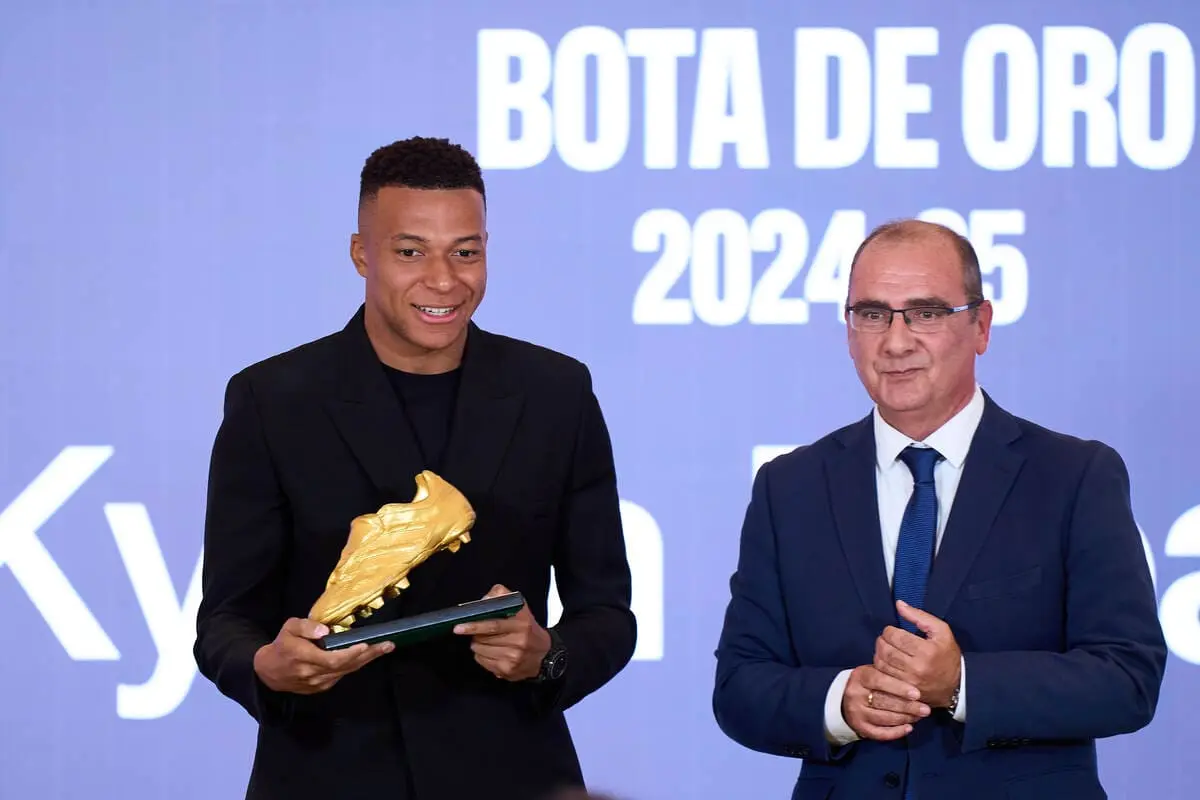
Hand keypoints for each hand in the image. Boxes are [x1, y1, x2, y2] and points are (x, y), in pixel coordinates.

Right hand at [253, 617, 393, 694]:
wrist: (269, 671)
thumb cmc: (282, 645)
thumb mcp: (288, 627)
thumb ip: (306, 626)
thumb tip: (325, 630)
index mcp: (304, 657)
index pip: (332, 659)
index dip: (350, 654)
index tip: (365, 644)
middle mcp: (313, 673)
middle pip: (345, 666)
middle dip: (368, 655)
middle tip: (388, 645)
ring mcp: (318, 683)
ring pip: (346, 671)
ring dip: (366, 661)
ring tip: (384, 648)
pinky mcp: (321, 687)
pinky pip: (341, 675)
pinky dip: (355, 665)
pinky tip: (367, 656)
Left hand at [453, 584, 550, 680]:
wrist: (545, 654)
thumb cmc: (527, 628)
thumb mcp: (520, 606)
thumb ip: (501, 596)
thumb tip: (484, 600)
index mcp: (521, 623)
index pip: (492, 625)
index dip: (474, 625)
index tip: (459, 627)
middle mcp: (519, 641)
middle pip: (483, 639)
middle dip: (474, 634)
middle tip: (475, 631)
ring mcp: (513, 658)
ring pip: (480, 651)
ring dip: (477, 644)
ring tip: (486, 640)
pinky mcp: (507, 671)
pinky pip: (483, 661)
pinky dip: (481, 655)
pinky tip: (491, 651)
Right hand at [841, 664, 929, 740]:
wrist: (846, 697)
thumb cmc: (870, 682)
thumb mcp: (876, 671)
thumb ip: (892, 673)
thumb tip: (918, 678)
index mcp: (860, 677)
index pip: (880, 680)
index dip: (899, 688)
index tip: (917, 694)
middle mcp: (855, 694)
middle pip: (883, 701)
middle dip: (907, 706)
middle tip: (925, 709)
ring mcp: (856, 712)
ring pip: (884, 718)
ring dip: (905, 718)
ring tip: (919, 716)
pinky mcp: (859, 727)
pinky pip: (880, 733)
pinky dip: (896, 732)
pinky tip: (909, 728)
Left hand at [874, 600, 961, 707]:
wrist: (956, 685)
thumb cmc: (947, 654)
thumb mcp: (941, 631)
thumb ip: (919, 616)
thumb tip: (899, 604)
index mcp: (927, 651)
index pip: (895, 636)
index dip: (889, 630)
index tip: (893, 631)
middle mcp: (917, 668)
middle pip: (885, 650)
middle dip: (882, 641)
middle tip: (887, 639)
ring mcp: (909, 682)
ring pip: (881, 663)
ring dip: (879, 653)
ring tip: (887, 649)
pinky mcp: (904, 691)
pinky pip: (883, 676)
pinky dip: (880, 667)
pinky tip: (887, 662)